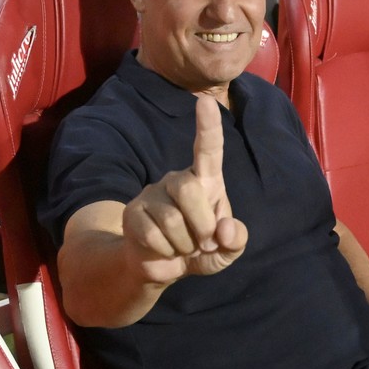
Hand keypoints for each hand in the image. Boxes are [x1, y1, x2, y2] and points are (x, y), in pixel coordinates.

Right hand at [121, 97, 247, 281]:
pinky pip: (153, 234)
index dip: (208, 126)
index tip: (205, 101)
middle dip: (202, 225)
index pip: (208, 149)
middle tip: (203, 243)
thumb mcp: (226, 250)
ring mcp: (152, 194)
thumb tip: (224, 230)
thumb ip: (235, 239)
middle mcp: (176, 180)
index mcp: (204, 180)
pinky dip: (166, 252)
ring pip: (172, 219)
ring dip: (184, 245)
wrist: (163, 267)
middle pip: (189, 190)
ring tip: (183, 247)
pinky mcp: (133, 213)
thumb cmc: (200, 249)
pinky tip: (164, 250)